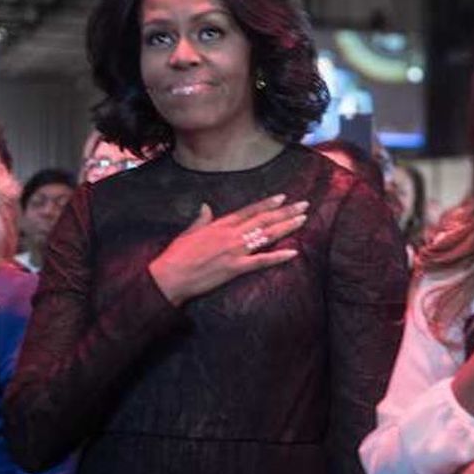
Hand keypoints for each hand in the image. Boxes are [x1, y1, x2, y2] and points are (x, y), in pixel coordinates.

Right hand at [149, 194, 307, 305]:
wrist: (170, 276)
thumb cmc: (176, 256)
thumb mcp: (189, 233)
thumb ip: (201, 219)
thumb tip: (205, 207)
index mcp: (220, 225)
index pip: (249, 211)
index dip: (268, 204)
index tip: (283, 197)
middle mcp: (231, 235)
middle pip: (263, 220)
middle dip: (285, 212)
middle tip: (304, 205)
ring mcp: (235, 251)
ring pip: (266, 236)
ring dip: (286, 227)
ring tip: (302, 220)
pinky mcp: (235, 268)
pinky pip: (261, 261)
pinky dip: (278, 256)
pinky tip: (293, 252)